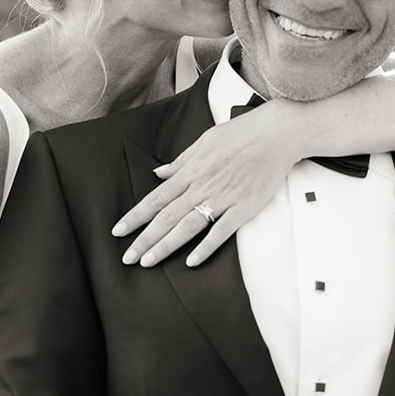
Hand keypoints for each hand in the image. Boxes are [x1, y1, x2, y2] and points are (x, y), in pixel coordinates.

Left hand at [111, 102, 303, 267]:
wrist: (276, 134)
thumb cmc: (241, 133)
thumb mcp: (204, 141)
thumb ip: (181, 162)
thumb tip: (159, 174)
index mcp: (190, 171)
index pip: (155, 199)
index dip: (135, 217)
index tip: (118, 231)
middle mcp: (201, 187)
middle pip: (166, 218)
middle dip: (144, 239)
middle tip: (128, 258)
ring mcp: (222, 199)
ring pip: (187, 227)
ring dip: (166, 246)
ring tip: (148, 262)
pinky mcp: (244, 208)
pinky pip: (221, 232)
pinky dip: (205, 247)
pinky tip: (191, 261)